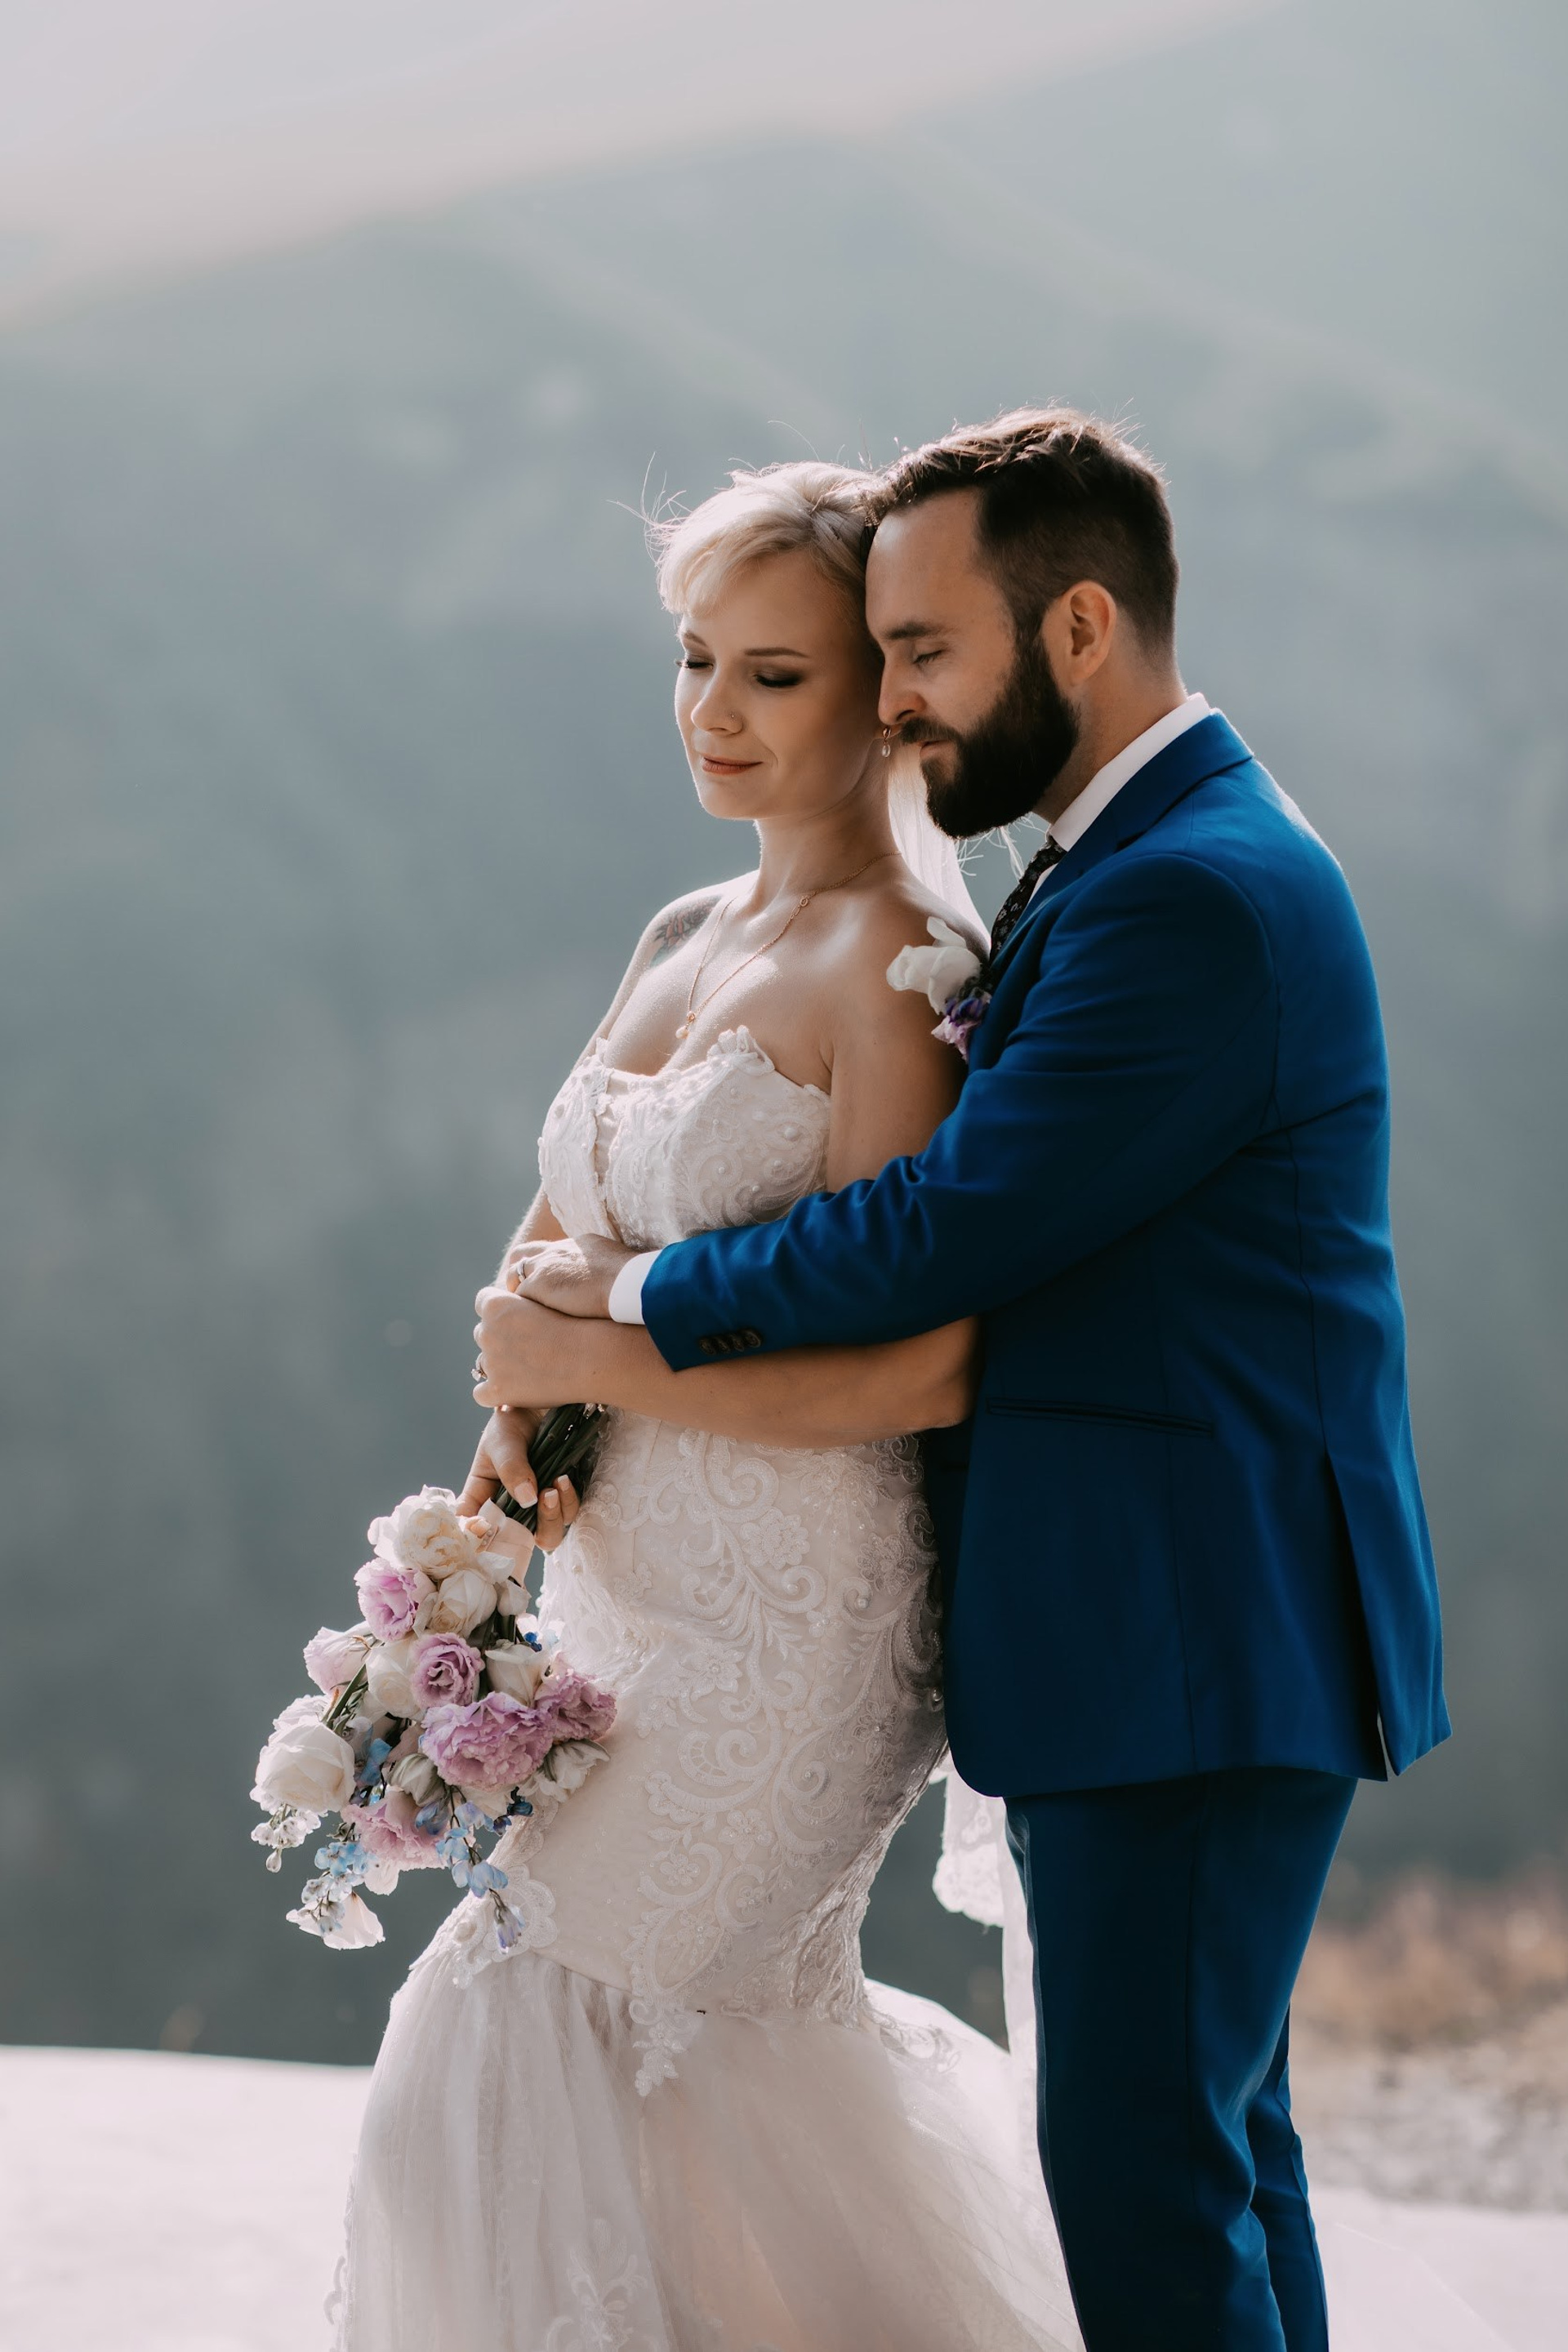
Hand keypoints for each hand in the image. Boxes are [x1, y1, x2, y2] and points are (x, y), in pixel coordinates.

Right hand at [455, 1413, 580, 1552]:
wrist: (545, 1402)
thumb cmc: (513, 1420)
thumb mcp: (503, 1440)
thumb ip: (511, 1468)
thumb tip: (527, 1500)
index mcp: (484, 1494)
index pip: (472, 1524)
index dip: (475, 1536)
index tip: (484, 1530)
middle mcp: (510, 1506)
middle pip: (515, 1539)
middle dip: (527, 1530)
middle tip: (539, 1498)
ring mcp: (538, 1505)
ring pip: (546, 1532)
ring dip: (552, 1515)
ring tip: (555, 1485)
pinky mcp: (562, 1498)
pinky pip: (568, 1513)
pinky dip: (569, 1501)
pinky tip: (565, 1479)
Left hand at [473, 1287, 592, 1408]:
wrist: (591, 1357)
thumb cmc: (575, 1326)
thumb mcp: (543, 1300)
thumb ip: (520, 1301)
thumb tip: (512, 1306)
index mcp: (496, 1305)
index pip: (482, 1302)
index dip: (500, 1312)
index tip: (517, 1319)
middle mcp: (487, 1332)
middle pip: (483, 1333)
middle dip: (500, 1339)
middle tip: (529, 1346)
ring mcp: (491, 1363)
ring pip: (484, 1363)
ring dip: (499, 1365)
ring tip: (529, 1368)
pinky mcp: (497, 1390)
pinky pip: (481, 1394)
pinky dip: (494, 1393)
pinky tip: (511, 1391)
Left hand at [506, 1232, 634, 1319]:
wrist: (627, 1283)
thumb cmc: (632, 1281)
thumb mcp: (617, 1265)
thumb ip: (604, 1269)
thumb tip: (612, 1282)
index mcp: (577, 1245)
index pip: (548, 1251)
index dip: (541, 1268)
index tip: (542, 1284)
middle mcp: (556, 1251)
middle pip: (522, 1255)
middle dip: (518, 1273)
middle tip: (522, 1296)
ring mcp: (544, 1267)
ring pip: (512, 1276)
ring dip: (515, 1293)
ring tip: (520, 1315)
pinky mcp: (537, 1286)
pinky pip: (517, 1298)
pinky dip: (519, 1311)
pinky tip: (525, 1326)